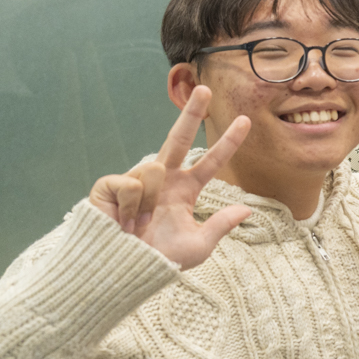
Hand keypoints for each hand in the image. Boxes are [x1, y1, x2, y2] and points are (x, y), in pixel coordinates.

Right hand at [88, 85, 252, 268]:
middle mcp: (163, 179)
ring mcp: (136, 179)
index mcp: (185, 190)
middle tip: (204, 88)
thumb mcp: (197, 246)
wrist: (121, 271)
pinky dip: (132, 206)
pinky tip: (123, 219)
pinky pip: (132, 183)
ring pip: (155, 169)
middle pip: (179, 138)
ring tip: (140, 224)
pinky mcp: (111, 184)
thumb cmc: (157, 260)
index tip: (245, 122)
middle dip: (191, 112)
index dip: (228, 143)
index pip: (211, 162)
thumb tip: (247, 208)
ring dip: (151, 202)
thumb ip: (220, 225)